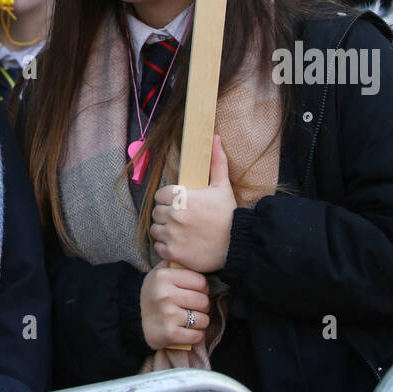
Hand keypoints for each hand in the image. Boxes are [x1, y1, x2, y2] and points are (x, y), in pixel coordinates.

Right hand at [140, 263, 209, 349]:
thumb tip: (191, 256)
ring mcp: (168, 315)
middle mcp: (165, 294)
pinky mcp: (170, 333)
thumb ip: (173, 264)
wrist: (134, 319)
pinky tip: (188, 331)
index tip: (196, 292)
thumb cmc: (153, 294)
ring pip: (203, 319)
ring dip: (201, 322)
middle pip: (204, 301)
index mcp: (164, 276)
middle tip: (195, 307)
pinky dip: (196, 335)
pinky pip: (197, 336)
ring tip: (191, 319)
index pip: (201, 281)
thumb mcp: (157, 273)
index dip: (203, 288)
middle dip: (203, 306)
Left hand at [150, 135, 236, 271]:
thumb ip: (216, 162)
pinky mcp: (173, 253)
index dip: (168, 199)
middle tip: (180, 218)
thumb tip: (214, 138)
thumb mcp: (223, 187)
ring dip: (164, 229)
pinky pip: (158, 246)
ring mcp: (173, 235)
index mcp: (183, 197)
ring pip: (155, 229)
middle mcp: (174, 215)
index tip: (179, 204)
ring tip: (179, 231)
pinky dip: (165, 246)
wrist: (237, 245)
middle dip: (166, 213)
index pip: (160, 194)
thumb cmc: (229, 215)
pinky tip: (179, 244)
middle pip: (156, 211)